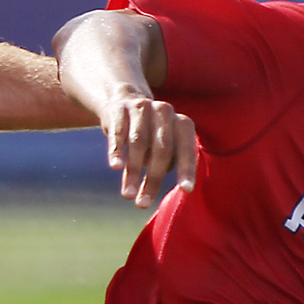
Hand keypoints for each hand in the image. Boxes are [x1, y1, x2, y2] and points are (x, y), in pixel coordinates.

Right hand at [102, 92, 196, 207]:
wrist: (124, 99)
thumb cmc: (150, 134)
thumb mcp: (163, 145)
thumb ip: (165, 164)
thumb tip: (153, 194)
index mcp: (182, 124)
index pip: (187, 150)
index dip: (186, 170)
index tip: (186, 190)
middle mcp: (165, 112)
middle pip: (162, 149)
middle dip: (154, 179)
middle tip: (143, 204)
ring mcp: (142, 108)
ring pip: (139, 143)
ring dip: (134, 171)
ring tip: (128, 195)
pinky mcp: (120, 109)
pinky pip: (119, 132)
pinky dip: (117, 151)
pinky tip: (116, 167)